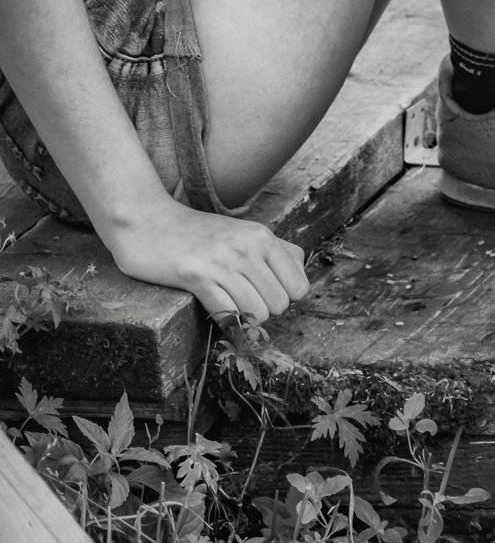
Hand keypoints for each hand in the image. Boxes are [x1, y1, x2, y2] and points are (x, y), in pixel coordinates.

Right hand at [107, 199, 309, 322]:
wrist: (147, 222)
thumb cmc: (198, 234)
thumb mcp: (244, 234)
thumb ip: (276, 252)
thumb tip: (298, 282)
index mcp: (263, 237)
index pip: (299, 287)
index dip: (283, 297)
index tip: (263, 293)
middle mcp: (248, 247)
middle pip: (280, 304)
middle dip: (263, 310)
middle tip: (242, 301)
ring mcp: (223, 261)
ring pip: (257, 313)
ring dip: (243, 319)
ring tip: (227, 304)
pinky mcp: (197, 276)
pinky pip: (227, 315)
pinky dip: (224, 321)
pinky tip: (213, 308)